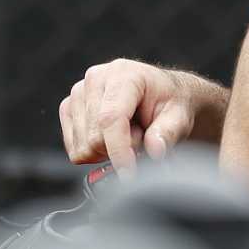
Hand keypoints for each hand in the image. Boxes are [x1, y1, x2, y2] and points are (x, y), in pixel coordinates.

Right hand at [59, 59, 216, 170]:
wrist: (160, 94)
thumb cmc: (168, 102)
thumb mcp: (179, 116)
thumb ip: (168, 133)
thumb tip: (155, 150)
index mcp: (124, 75)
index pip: (111, 118)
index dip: (119, 150)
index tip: (129, 174)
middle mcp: (96, 79)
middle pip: (95, 137)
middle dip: (120, 150)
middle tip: (140, 137)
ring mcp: (78, 92)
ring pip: (83, 146)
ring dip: (107, 151)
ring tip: (126, 134)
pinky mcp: (69, 107)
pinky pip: (73, 148)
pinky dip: (93, 152)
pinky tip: (110, 138)